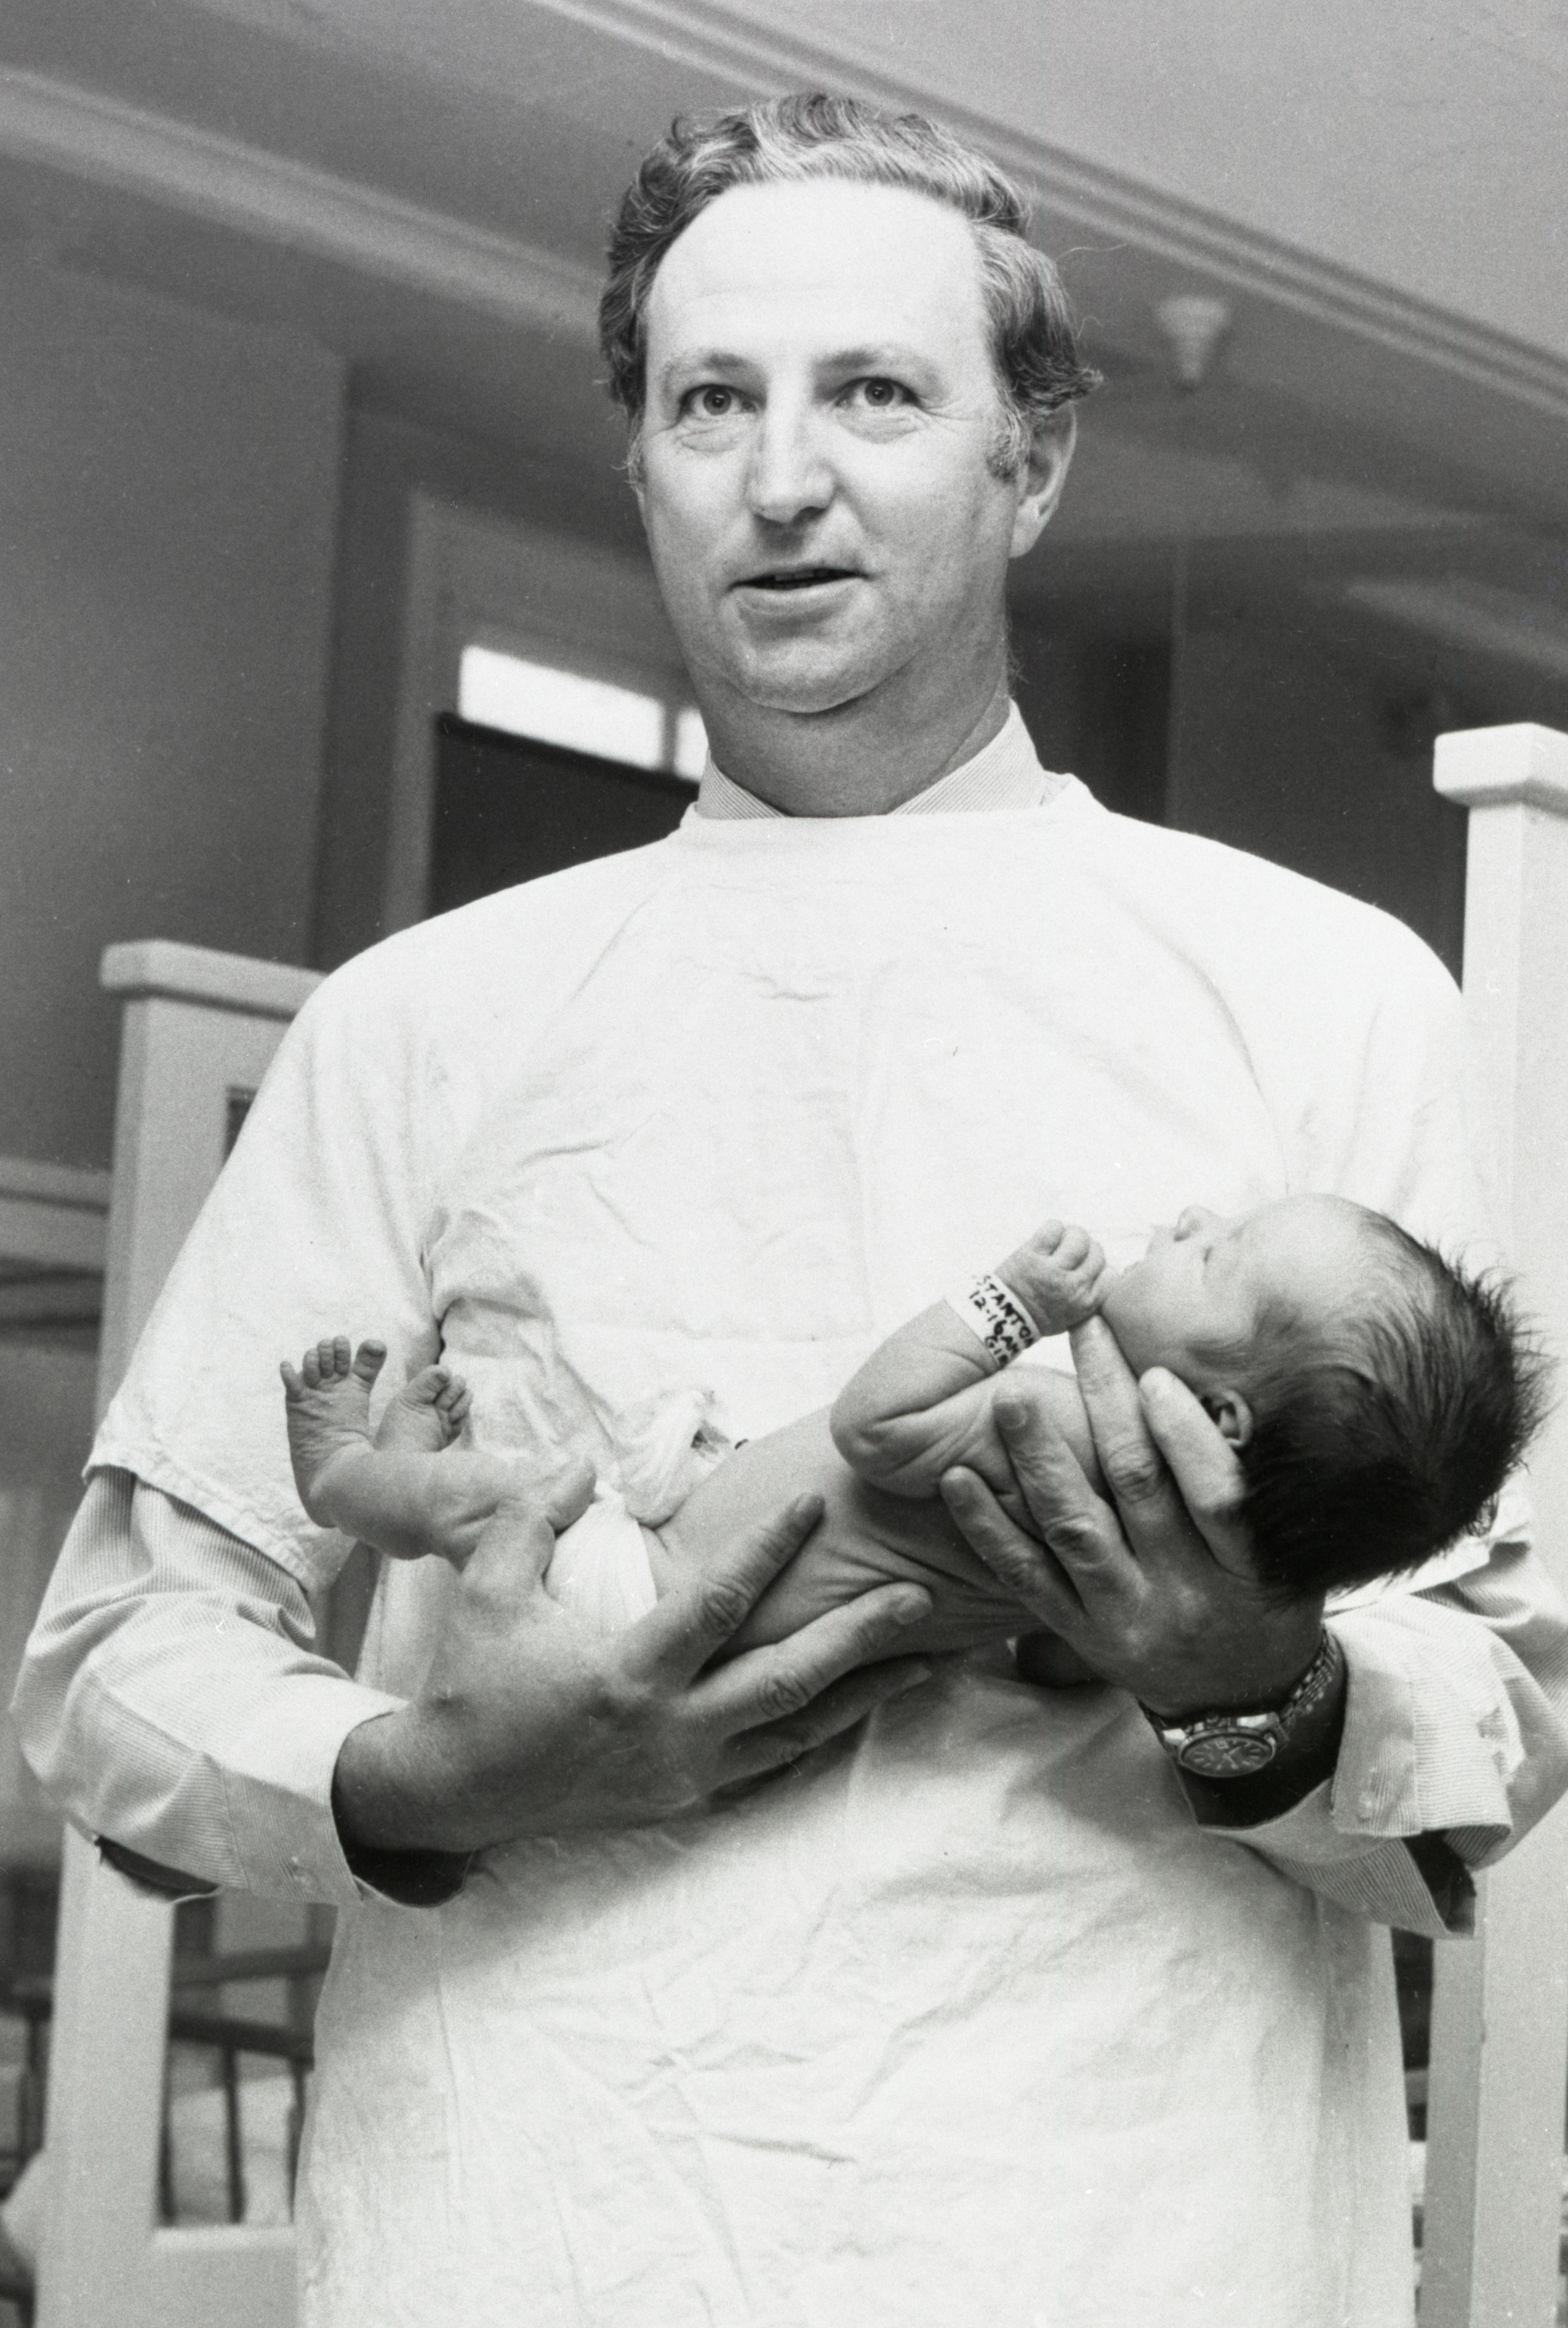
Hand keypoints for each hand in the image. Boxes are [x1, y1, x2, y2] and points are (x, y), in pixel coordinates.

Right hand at [333, 1472, 933, 1853]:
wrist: (455, 1791)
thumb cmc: (473, 1681)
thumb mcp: (491, 1588)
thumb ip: (532, 1517)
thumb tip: (581, 1462)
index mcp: (626, 1674)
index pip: (719, 1605)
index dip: (770, 1550)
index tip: (815, 1502)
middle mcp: (670, 1730)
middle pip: (787, 1679)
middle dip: (859, 1637)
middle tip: (919, 1594)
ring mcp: (686, 1771)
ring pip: (799, 1730)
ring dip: (866, 1691)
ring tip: (929, 1655)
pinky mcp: (689, 1797)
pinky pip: (775, 1760)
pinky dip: (826, 1728)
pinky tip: (867, 1700)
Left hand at [939, 1319, 1323, 1716]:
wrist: (1241, 1703)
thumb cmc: (1263, 1603)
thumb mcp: (1281, 1553)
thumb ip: (1245, 1487)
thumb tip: (1207, 1388)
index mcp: (1246, 1568)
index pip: (1216, 1491)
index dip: (1184, 1432)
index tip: (1153, 1371)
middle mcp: (1185, 1592)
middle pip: (1139, 1487)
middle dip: (1107, 1403)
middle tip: (1080, 1334)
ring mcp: (1125, 1617)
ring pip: (1075, 1530)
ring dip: (1038, 1459)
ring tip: (1009, 1397)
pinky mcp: (1079, 1636)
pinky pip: (1028, 1579)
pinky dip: (990, 1529)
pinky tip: (958, 1481)